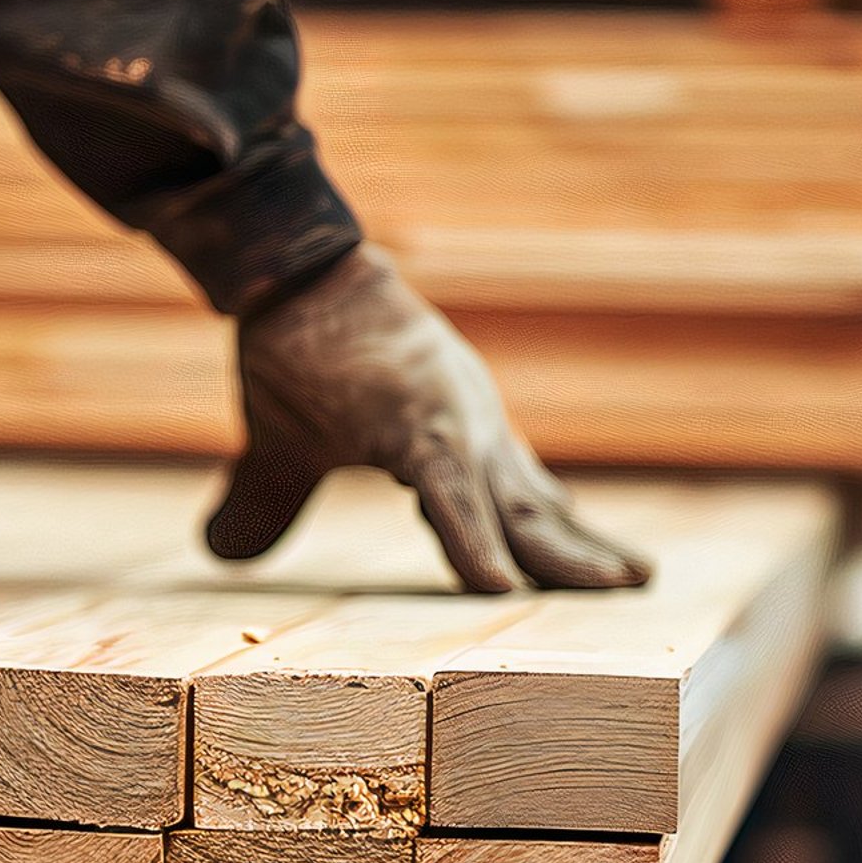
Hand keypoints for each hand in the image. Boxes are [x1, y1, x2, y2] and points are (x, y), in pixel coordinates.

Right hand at [206, 245, 648, 591]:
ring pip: (516, 506)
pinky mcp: (415, 422)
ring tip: (619, 585)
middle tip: (638, 582)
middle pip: (535, 507)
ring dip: (563, 554)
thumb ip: (270, 500)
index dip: (556, 536)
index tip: (605, 569)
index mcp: (447, 437)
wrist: (286, 275)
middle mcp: (468, 432)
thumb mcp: (282, 445)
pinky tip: (496, 587)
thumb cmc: (291, 347)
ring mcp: (449, 426)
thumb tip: (223, 551)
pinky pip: (449, 493)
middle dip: (582, 551)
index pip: (515, 496)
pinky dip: (472, 542)